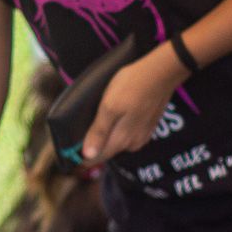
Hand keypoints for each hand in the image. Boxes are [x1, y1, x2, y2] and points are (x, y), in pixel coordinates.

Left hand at [81, 48, 186, 164]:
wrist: (161, 73)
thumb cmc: (132, 86)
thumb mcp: (109, 107)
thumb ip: (99, 132)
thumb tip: (87, 155)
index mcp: (121, 140)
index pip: (96, 158)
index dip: (81, 155)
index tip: (70, 145)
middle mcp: (133, 143)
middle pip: (106, 150)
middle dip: (93, 142)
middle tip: (83, 123)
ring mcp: (142, 136)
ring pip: (117, 141)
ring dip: (106, 134)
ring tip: (98, 115)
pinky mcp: (148, 127)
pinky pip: (128, 133)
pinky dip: (118, 127)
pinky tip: (116, 113)